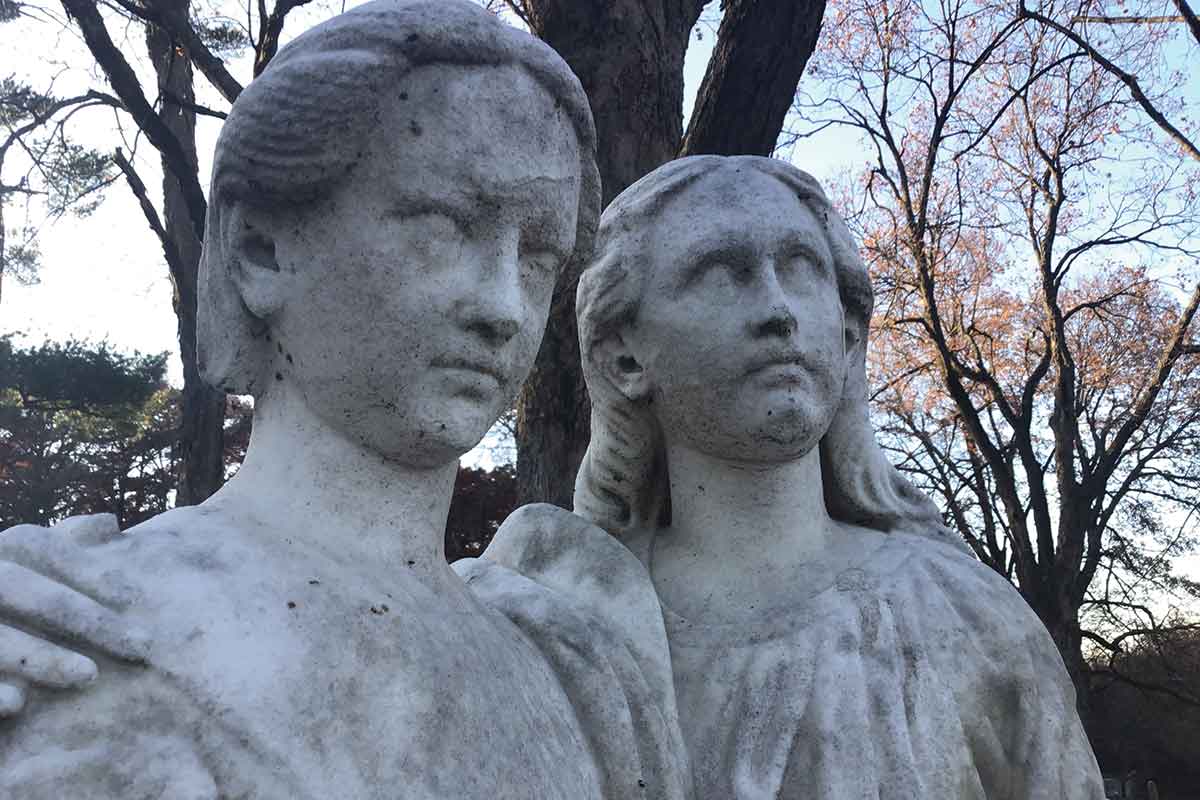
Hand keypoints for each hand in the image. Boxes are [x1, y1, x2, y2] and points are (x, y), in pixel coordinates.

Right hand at [0, 516, 149, 717]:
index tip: (137, 598)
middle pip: (20, 588)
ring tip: (89, 676)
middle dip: (80, 615)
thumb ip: (65, 545)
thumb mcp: (24, 567)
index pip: (42, 548)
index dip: (91, 571)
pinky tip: (18, 704)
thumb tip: (107, 523)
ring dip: (39, 657)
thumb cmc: (7, 606)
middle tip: (139, 645)